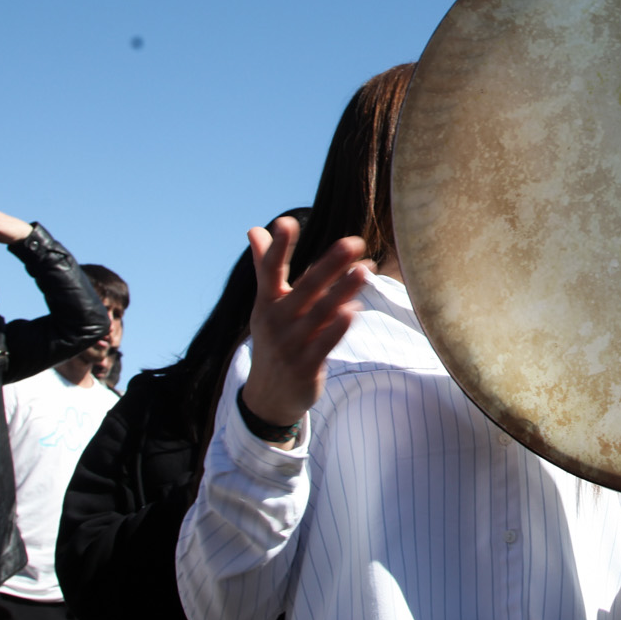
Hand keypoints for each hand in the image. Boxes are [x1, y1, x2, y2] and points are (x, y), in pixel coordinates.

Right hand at [240, 218, 372, 434]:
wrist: (268, 397)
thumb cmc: (275, 339)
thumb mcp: (266, 306)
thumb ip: (265, 266)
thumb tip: (255, 229)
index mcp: (267, 303)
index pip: (270, 270)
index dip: (279, 247)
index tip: (286, 222)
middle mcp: (276, 322)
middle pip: (306, 288)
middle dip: (330, 264)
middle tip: (354, 242)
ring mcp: (290, 345)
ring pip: (321, 314)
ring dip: (343, 292)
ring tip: (365, 271)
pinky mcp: (305, 368)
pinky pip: (324, 345)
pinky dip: (338, 328)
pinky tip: (356, 310)